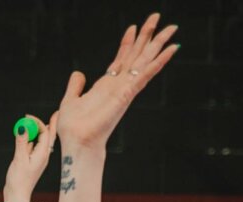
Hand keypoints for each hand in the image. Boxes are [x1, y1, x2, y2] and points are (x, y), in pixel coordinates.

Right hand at [3, 112, 57, 201]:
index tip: (27, 117)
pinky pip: (33, 148)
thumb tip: (23, 127)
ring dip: (36, 132)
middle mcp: (43, 155)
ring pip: (40, 141)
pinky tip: (25, 139)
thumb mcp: (19, 159)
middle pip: (48, 136)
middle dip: (48, 124)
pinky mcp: (32, 162)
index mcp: (43, 154)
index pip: (45, 132)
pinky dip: (30, 141)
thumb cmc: (19, 180)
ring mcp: (38, 159)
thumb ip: (21, 142)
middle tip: (50, 113)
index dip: (37, 122)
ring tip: (31, 124)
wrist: (17, 195)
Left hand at [57, 13, 177, 150]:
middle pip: (137, 55)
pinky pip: (147, 74)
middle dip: (147, 36)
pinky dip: (159, 61)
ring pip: (145, 60)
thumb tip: (78, 73)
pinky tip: (172, 49)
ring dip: (158, 44)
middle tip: (157, 17)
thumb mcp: (70, 100)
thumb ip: (75, 87)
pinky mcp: (128, 94)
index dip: (127, 43)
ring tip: (171, 27)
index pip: (120, 59)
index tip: (133, 27)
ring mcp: (126, 88)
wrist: (77, 142)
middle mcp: (119, 85)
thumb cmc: (74, 128)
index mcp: (106, 85)